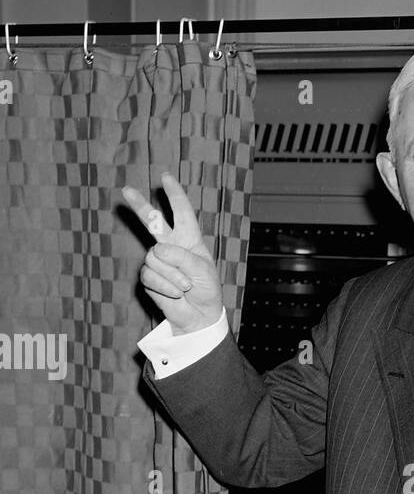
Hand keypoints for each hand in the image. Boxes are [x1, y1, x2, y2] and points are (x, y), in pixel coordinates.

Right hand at [121, 172, 222, 332]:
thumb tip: (157, 250)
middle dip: (140, 205)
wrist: (199, 316)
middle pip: (153, 222)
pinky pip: (150, 275)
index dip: (174, 195)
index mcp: (189, 239)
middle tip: (126, 190)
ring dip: (172, 276)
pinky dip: (165, 286)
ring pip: (154, 258)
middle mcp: (171, 246)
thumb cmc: (206, 290)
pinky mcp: (149, 277)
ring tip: (184, 287)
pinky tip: (175, 294)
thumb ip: (182, 257)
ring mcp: (158, 261)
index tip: (166, 177)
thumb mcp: (203, 271)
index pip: (182, 213)